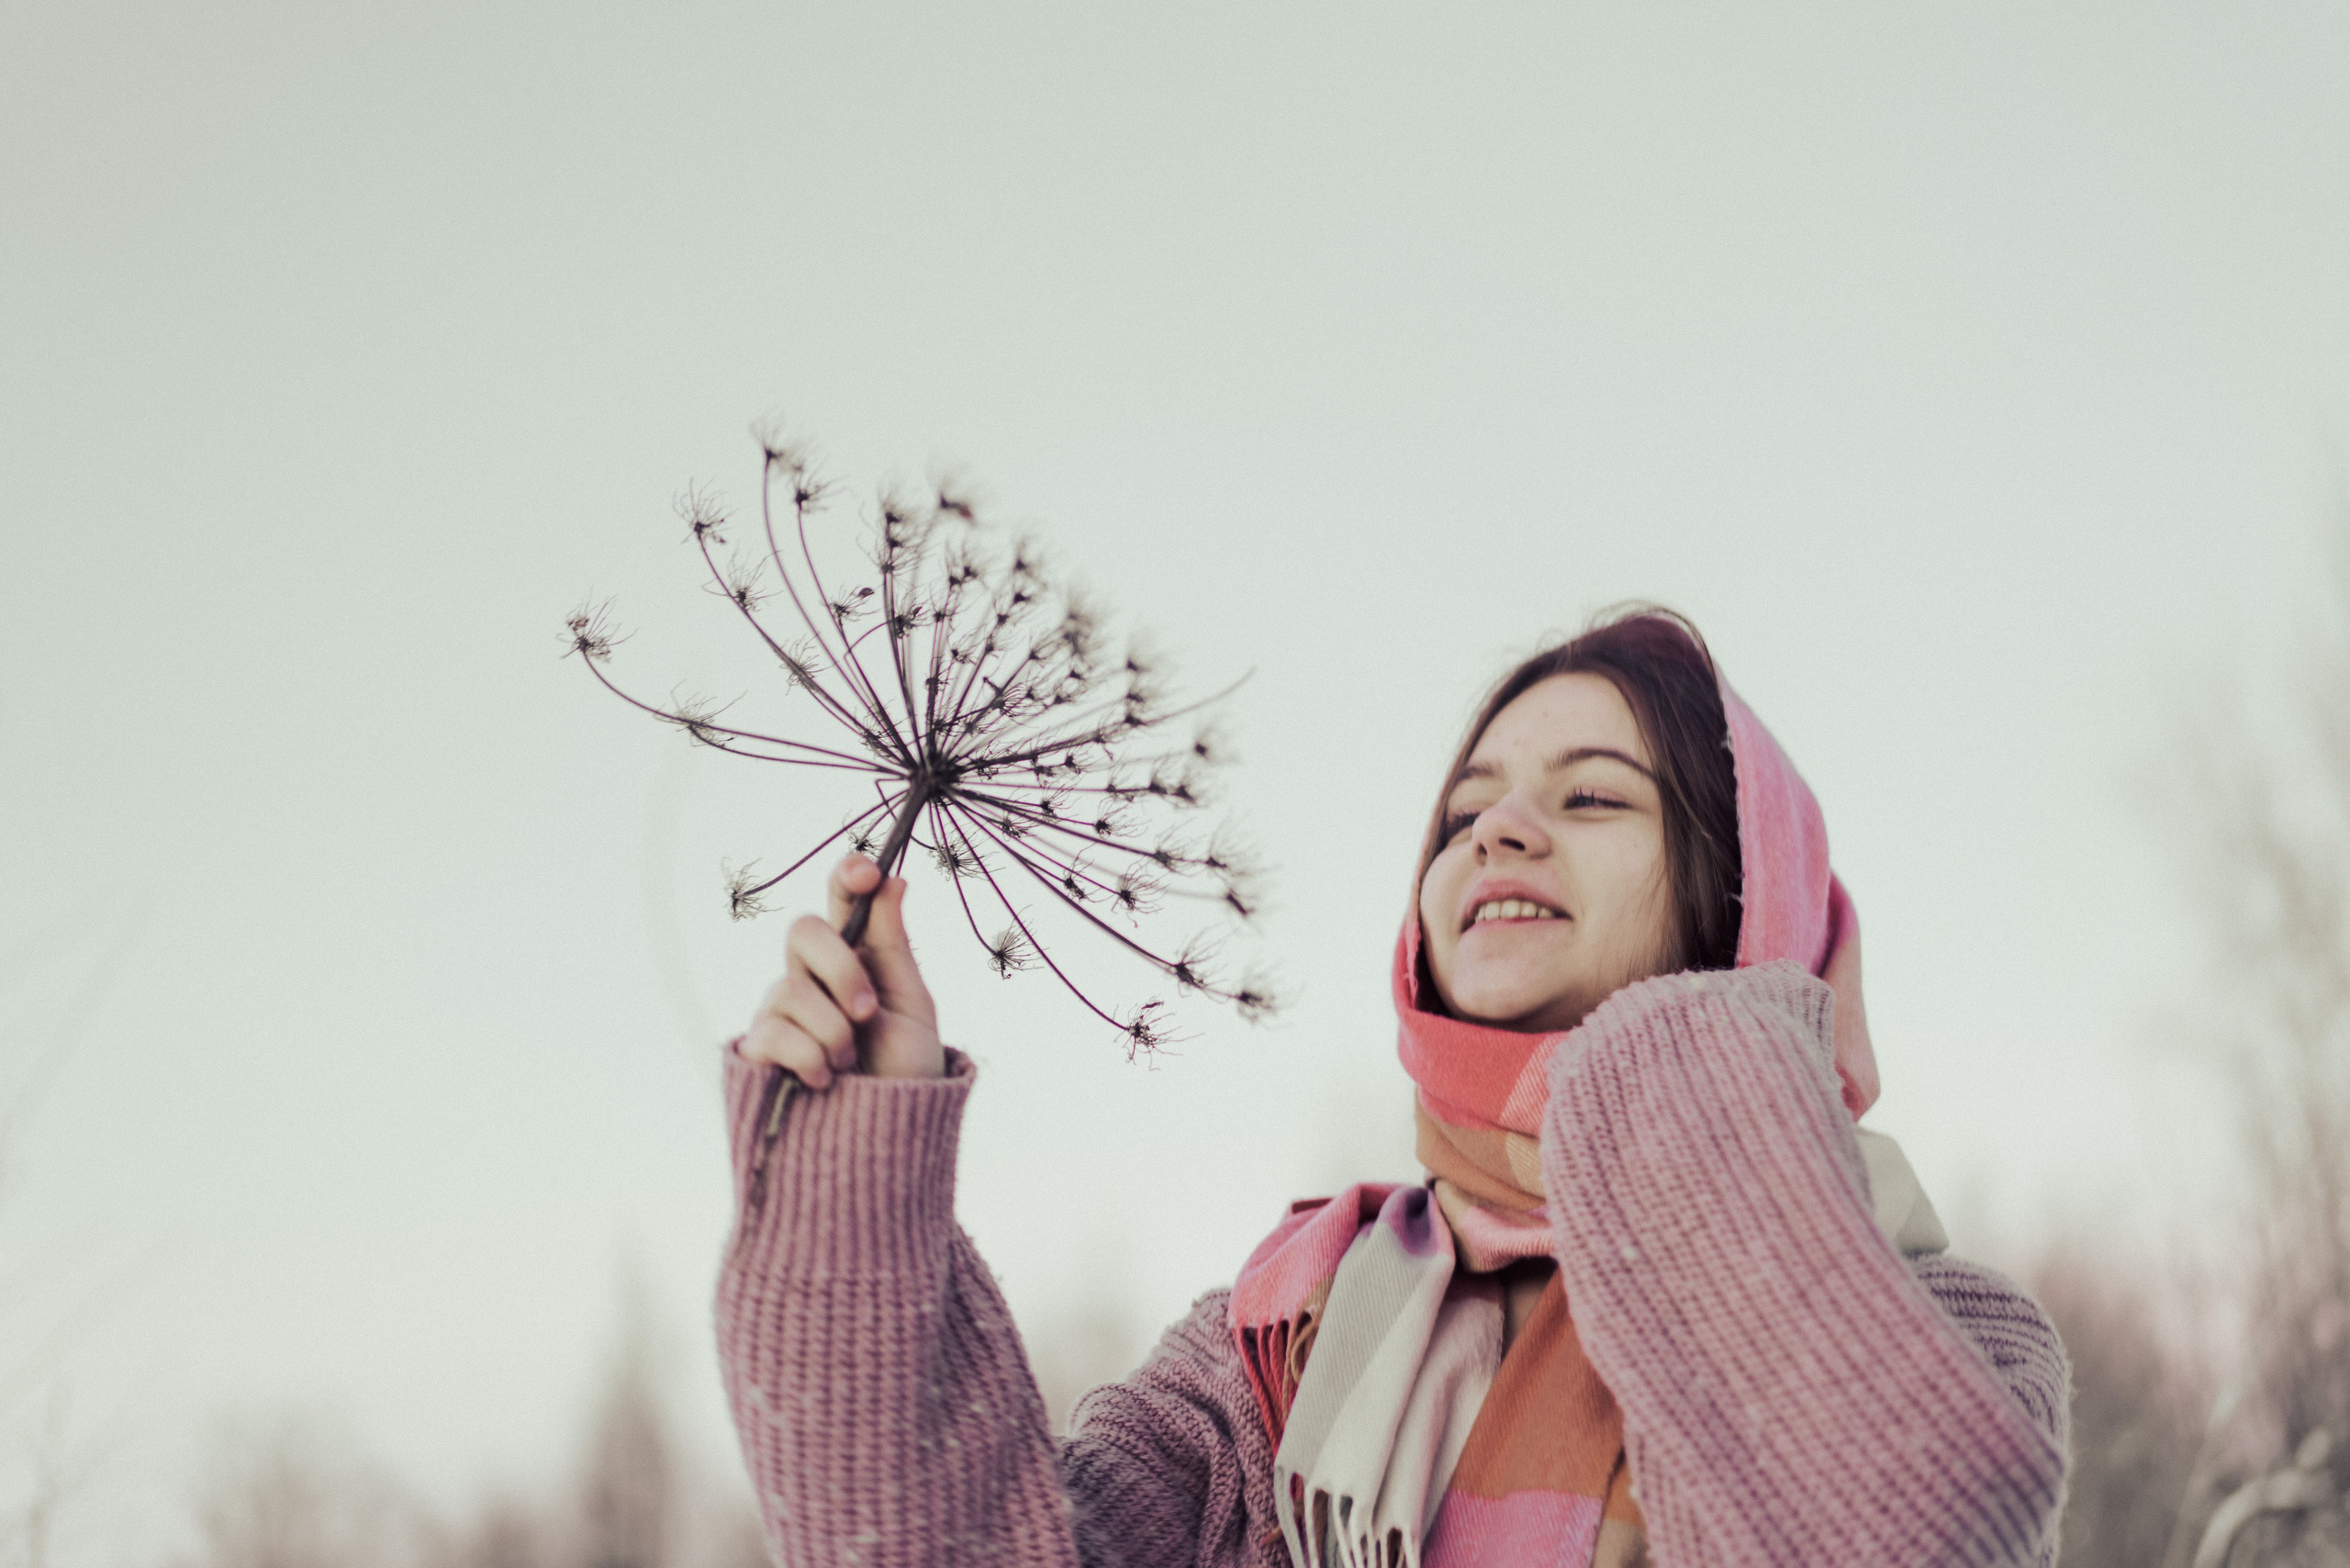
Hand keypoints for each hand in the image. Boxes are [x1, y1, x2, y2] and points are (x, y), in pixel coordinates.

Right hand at [739, 854, 943, 1086]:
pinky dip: (810, 1058)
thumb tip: (893, 878)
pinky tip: (825, 1080)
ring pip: (790, 989)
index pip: (842, 902)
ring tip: (851, 1063)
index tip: (867, 873)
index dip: (847, 877)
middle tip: (867, 1012)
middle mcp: (811, 978)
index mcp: (854, 958)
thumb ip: (893, 945)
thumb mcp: (910, 1005)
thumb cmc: (903, 1071)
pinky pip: (772, 1032)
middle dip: (841, 969)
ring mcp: (781, 1013)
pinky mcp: (758, 1050)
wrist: (887, 1136)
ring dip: (834, 1032)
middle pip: (802, 931)